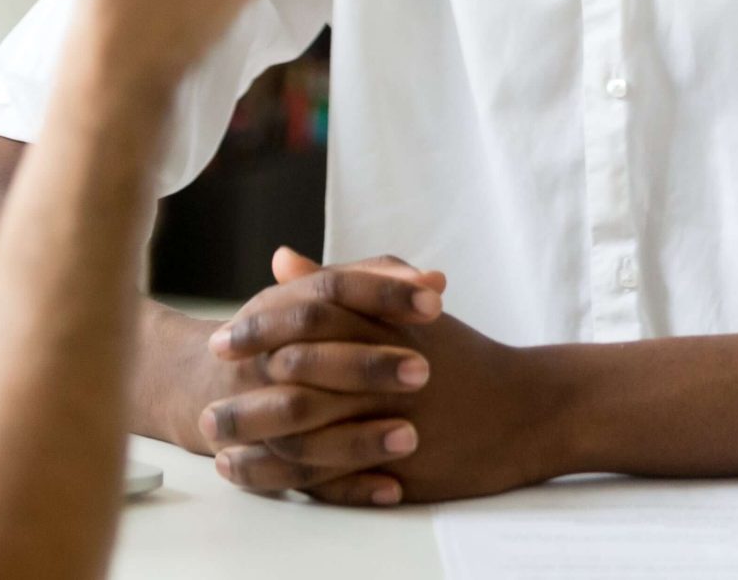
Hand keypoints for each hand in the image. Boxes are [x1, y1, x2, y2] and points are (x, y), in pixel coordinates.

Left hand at [206, 255, 558, 506]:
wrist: (530, 409)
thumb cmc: (462, 353)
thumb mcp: (405, 309)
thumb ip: (341, 282)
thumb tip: (279, 257)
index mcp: (385, 330)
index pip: (308, 323)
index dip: (258, 332)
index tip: (220, 340)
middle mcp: (385, 379)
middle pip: (299, 384)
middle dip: (246, 394)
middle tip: (207, 399)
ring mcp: (392, 429)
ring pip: (310, 438)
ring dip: (257, 440)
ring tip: (215, 439)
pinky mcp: (399, 472)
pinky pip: (333, 480)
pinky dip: (288, 478)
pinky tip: (256, 475)